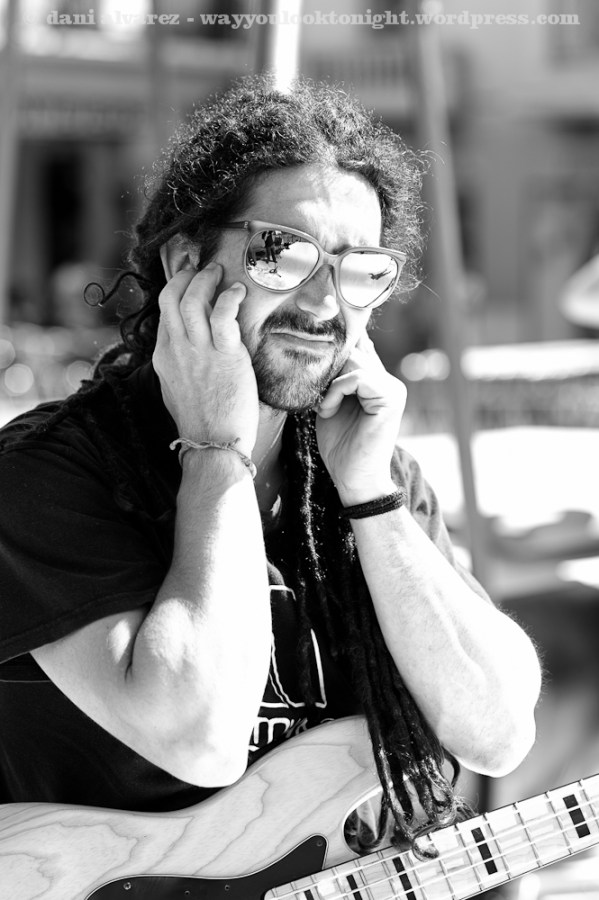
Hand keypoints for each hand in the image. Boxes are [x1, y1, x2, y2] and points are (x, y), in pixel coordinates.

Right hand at [153, 263, 258, 455]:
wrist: (213, 444)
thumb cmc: (202, 422)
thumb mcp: (176, 389)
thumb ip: (179, 365)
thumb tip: (186, 351)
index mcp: (164, 357)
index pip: (164, 311)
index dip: (176, 290)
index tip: (189, 282)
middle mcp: (176, 349)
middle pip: (171, 297)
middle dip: (186, 276)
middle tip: (203, 270)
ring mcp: (198, 351)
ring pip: (193, 298)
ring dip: (206, 279)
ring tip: (220, 273)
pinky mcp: (225, 355)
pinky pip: (222, 314)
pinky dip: (229, 297)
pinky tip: (238, 292)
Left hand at [315, 334, 405, 504]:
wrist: (352, 478)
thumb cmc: (340, 446)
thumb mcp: (331, 402)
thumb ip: (333, 378)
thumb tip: (324, 350)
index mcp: (376, 380)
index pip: (357, 347)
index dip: (336, 350)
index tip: (315, 361)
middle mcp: (388, 380)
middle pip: (352, 351)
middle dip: (327, 371)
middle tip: (317, 398)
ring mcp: (393, 388)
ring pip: (354, 361)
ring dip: (330, 385)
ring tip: (325, 408)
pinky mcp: (392, 398)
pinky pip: (358, 377)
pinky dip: (336, 392)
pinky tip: (328, 410)